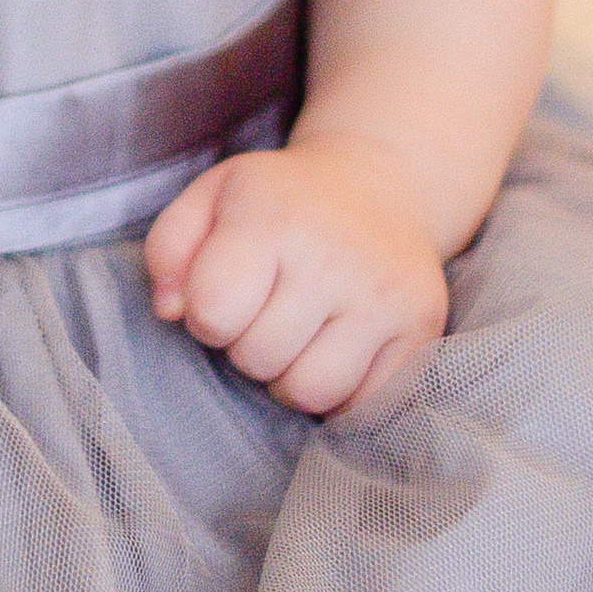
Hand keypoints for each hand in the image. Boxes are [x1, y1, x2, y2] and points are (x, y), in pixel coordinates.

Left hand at [145, 133, 448, 415]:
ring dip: (292, 377)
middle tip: (268, 311)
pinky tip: (338, 350)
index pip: (213, 312)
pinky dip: (341, 393)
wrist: (379, 186)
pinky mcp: (423, 327)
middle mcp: (335, 256)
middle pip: (258, 359)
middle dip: (249, 345)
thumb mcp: (212, 197)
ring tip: (300, 335)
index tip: (227, 293)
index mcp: (274, 217)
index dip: (208, 315)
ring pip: (310, 392)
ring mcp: (386, 295)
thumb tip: (172, 311)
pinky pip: (364, 406)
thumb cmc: (280, 201)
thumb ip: (169, 249)